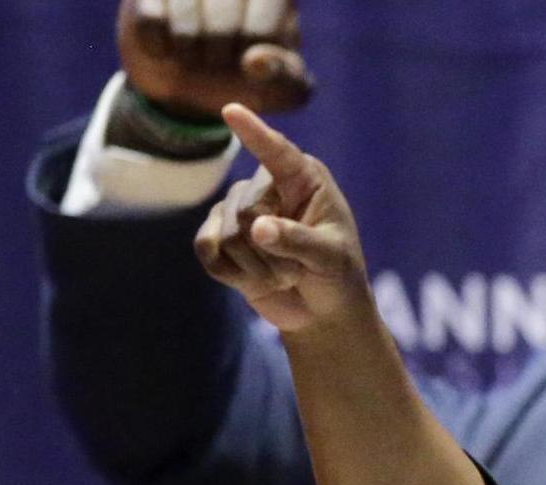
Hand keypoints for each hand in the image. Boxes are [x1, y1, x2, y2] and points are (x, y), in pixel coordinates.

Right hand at [117, 0, 310, 118]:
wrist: (194, 80)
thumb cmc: (248, 78)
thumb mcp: (282, 89)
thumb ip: (287, 78)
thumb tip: (256, 63)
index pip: (261, 33)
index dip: (252, 63)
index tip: (248, 62)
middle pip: (223, 26)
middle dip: (217, 57)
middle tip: (214, 59)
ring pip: (186, 19)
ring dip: (188, 53)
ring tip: (192, 53)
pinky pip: (151, 21)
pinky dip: (158, 47)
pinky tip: (166, 46)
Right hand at [195, 105, 368, 333]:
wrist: (321, 311)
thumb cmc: (338, 276)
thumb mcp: (330, 258)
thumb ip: (298, 241)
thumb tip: (259, 228)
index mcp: (304, 178)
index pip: (276, 152)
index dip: (254, 133)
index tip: (232, 110)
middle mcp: (267, 185)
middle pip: (245, 212)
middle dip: (273, 254)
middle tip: (299, 270)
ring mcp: (238, 208)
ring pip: (226, 237)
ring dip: (258, 270)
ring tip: (284, 275)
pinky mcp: (219, 235)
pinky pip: (207, 250)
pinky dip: (232, 275)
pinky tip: (254, 280)